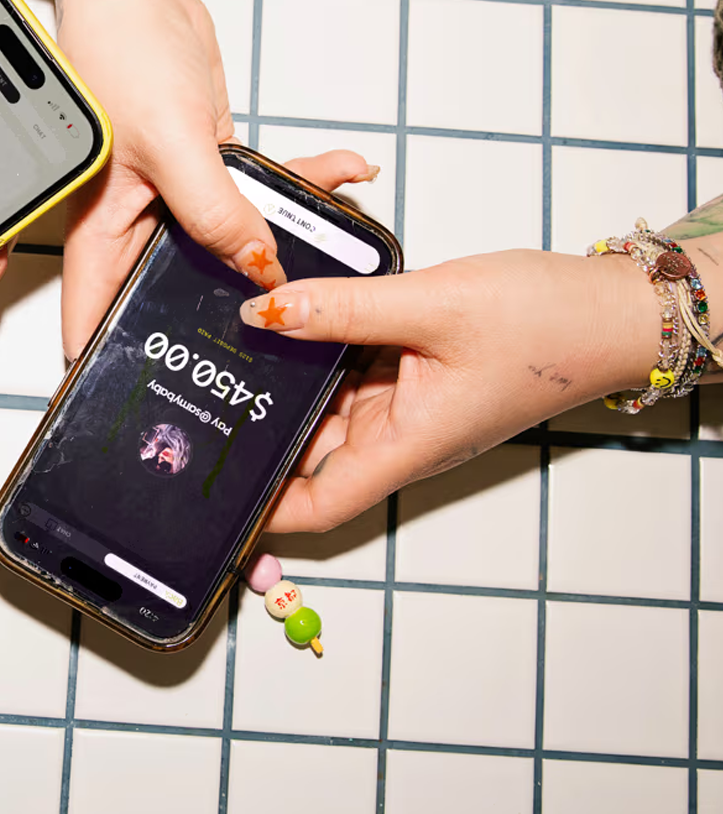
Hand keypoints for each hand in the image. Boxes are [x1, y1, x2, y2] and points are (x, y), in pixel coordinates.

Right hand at [50, 0, 366, 360]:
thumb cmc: (120, 58)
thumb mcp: (171, 143)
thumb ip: (216, 211)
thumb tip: (260, 265)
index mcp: (101, 238)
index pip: (97, 327)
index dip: (117, 373)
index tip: (157, 412)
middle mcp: (136, 230)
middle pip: (179, 298)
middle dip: (230, 321)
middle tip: (286, 349)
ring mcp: (176, 203)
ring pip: (234, 247)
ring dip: (287, 244)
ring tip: (345, 250)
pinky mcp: (210, 172)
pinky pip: (259, 196)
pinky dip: (302, 185)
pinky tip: (345, 172)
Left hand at [240, 248, 662, 532]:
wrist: (612, 309)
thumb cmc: (548, 324)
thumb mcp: (434, 306)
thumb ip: (344, 309)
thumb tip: (266, 311)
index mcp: (407, 445)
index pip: (318, 505)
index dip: (263, 508)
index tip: (214, 487)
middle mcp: (400, 434)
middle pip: (310, 450)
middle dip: (261, 427)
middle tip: (200, 388)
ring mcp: (407, 405)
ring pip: (327, 402)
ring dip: (288, 379)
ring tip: (228, 347)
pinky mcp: (412, 373)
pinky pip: (352, 368)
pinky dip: (320, 349)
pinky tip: (287, 317)